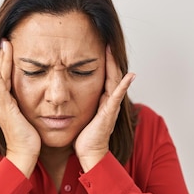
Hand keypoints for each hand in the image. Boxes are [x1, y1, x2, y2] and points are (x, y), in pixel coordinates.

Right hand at [0, 39, 40, 176]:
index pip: (6, 79)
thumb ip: (30, 110)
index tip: (11, 50)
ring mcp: (1, 106)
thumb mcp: (30, 120)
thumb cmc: (30, 142)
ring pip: (0, 78)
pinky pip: (1, 88)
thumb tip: (40, 103)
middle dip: (3, 58)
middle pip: (1, 75)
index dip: (8, 64)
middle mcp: (0, 104)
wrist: (24, 156)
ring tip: (4, 45)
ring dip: (2, 61)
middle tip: (5, 41)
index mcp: (6, 105)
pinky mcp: (4, 109)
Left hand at [74, 46, 135, 171]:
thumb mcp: (80, 113)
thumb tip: (65, 92)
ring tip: (112, 49)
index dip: (103, 60)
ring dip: (115, 65)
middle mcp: (108, 101)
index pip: (104, 75)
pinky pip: (117, 97)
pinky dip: (123, 86)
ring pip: (115, 81)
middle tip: (107, 39)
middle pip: (111, 74)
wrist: (89, 153)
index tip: (98, 44)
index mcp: (101, 99)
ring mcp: (111, 106)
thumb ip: (77, 102)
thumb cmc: (84, 137)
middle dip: (110, 58)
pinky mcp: (109, 114)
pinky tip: (129, 76)